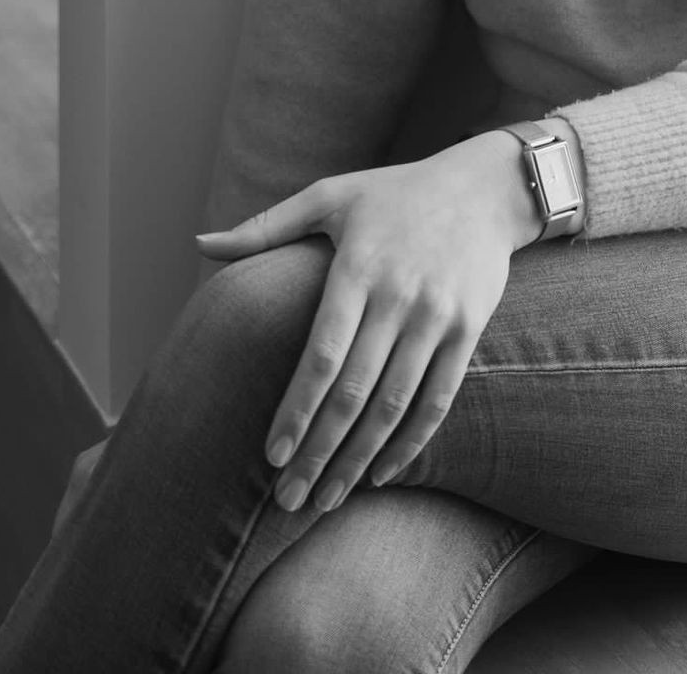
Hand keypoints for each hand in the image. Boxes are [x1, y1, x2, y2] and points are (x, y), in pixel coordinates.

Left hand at [195, 132, 537, 513]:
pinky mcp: (469, 328)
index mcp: (358, 268)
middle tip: (287, 499)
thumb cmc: (397, 193)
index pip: (321, 354)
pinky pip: (439, 397)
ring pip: (394, 405)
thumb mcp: (332, 196)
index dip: (296, 409)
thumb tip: (199, 244)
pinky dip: (411, 442)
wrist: (487, 187)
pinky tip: (382, 472)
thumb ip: (265, 226)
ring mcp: (437, 316)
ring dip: (359, 458)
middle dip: (318, 451)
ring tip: (326, 498)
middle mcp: (398, 296)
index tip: (271, 455)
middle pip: (354, 391)